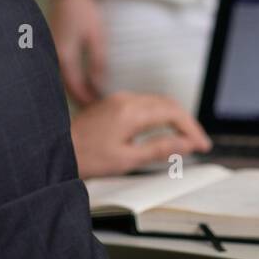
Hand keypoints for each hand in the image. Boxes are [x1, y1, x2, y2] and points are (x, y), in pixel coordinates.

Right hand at [50, 0, 105, 105]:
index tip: (100, 110)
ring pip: (64, 81)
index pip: (75, 89)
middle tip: (97, 110)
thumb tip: (98, 85)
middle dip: (81, 100)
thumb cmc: (84, 12)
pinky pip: (63, 71)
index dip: (87, 102)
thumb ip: (97, 62)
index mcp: (64, 58)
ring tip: (93, 99)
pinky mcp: (55, 48)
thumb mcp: (96, 36)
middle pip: (67, 88)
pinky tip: (84, 82)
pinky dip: (73, 80)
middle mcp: (55, 59)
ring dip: (77, 91)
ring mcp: (52, 54)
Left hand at [70, 91, 212, 178]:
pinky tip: (162, 129)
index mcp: (132, 112)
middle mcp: (126, 99)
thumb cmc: (85, 158)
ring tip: (184, 138)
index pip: (174, 113)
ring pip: (157, 102)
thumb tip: (186, 144)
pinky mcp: (113, 103)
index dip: (192, 129)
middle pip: (168, 104)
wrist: (56, 150)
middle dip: (187, 122)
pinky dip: (160, 115)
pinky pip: (145, 103)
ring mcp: (119, 99)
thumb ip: (160, 149)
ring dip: (174, 118)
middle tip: (198, 143)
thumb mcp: (127, 159)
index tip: (202, 145)